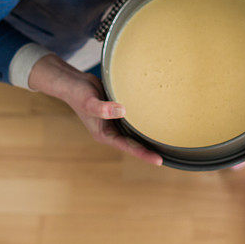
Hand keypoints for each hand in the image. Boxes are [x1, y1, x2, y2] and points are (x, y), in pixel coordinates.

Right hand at [29, 54, 161, 165]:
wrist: (73, 82)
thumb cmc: (78, 94)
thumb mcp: (89, 101)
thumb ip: (103, 108)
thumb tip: (122, 110)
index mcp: (105, 134)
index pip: (128, 147)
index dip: (144, 154)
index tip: (159, 160)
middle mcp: (111, 131)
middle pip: (134, 143)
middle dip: (149, 149)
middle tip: (170, 154)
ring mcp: (114, 122)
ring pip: (134, 132)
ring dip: (147, 136)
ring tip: (167, 141)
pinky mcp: (117, 111)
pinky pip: (133, 119)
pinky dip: (143, 121)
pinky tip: (155, 119)